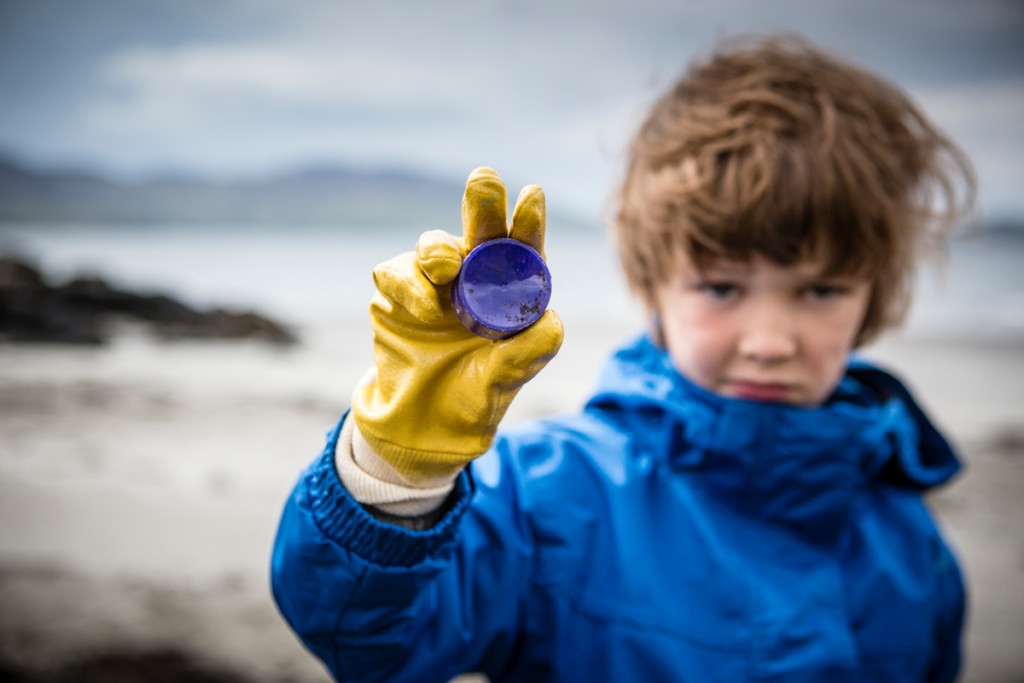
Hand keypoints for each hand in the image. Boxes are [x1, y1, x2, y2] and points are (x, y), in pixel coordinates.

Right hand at [351, 167, 563, 484]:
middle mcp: (475, 280)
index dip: (528, 222)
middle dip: (483, 203)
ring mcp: (433, 285)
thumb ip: (525, 357)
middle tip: (485, 179)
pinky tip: (423, 310)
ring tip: (444, 269)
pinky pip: (396, 273)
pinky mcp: (396, 295)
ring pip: (435, 245)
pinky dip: (408, 284)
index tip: (532, 196)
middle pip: (480, 231)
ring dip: (440, 249)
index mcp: (510, 295)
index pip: (523, 251)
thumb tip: (552, 323)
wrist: (418, 429)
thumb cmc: (471, 400)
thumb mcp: (502, 384)